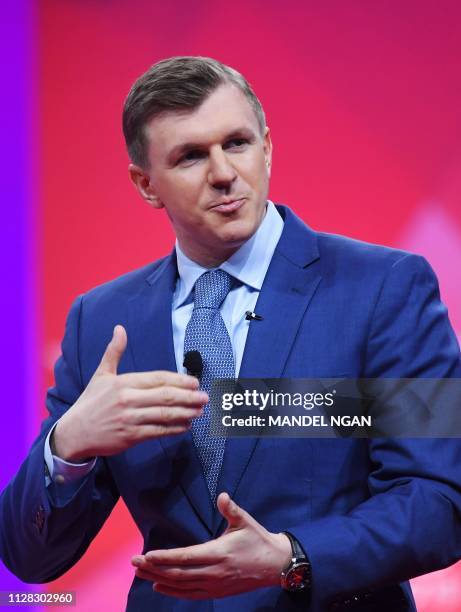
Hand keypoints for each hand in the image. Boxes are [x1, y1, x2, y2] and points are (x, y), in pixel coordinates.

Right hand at [53, 325, 207, 460]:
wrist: (74, 433)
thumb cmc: (90, 402)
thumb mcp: (101, 375)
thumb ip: (114, 352)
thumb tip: (119, 328)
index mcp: (123, 383)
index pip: (158, 379)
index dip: (179, 380)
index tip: (195, 382)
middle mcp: (128, 400)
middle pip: (165, 397)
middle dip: (189, 397)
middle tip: (205, 397)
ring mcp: (130, 419)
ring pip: (164, 415)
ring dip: (186, 413)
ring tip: (200, 410)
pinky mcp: (131, 437)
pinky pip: (158, 432)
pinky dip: (174, 429)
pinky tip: (185, 425)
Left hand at [131, 492, 291, 599]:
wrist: (274, 565)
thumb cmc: (257, 539)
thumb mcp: (246, 521)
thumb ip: (231, 510)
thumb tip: (222, 496)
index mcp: (219, 553)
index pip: (186, 557)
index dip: (165, 557)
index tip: (147, 555)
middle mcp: (214, 572)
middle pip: (178, 573)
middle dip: (154, 568)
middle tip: (134, 563)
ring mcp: (214, 585)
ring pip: (181, 585)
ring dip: (158, 578)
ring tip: (140, 573)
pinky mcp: (216, 593)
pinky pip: (190, 595)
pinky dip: (172, 591)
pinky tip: (159, 585)